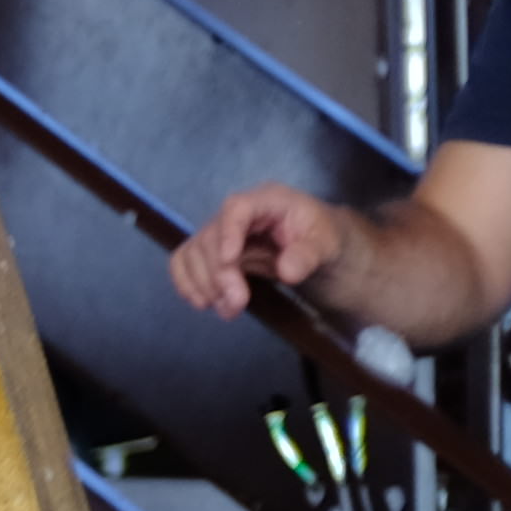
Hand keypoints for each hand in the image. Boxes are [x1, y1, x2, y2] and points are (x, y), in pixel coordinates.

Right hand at [168, 180, 359, 321]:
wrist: (316, 249)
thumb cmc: (323, 239)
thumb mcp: (328, 244)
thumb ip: (309, 254)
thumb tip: (287, 270)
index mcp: (268, 201)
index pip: (237, 207)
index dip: (227, 233)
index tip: (229, 262)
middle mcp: (237, 213)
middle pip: (210, 237)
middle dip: (218, 275)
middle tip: (236, 305)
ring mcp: (219, 232)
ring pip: (193, 254)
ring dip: (204, 286)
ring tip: (229, 309)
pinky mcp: (209, 252)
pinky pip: (183, 263)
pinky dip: (187, 284)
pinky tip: (205, 302)